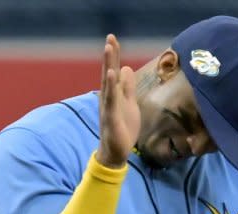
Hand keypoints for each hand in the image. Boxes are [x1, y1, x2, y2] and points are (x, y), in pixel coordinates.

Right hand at [95, 34, 139, 168]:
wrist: (116, 152)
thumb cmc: (122, 128)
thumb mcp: (129, 104)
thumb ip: (128, 87)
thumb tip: (126, 68)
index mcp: (113, 94)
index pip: (113, 71)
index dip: (113, 56)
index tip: (113, 38)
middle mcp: (108, 98)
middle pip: (108, 73)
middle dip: (110, 55)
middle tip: (110, 37)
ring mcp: (108, 107)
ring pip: (108, 84)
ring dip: (108, 65)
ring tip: (108, 49)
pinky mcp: (111, 118)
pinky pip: (111, 100)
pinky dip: (111, 86)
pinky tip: (112, 74)